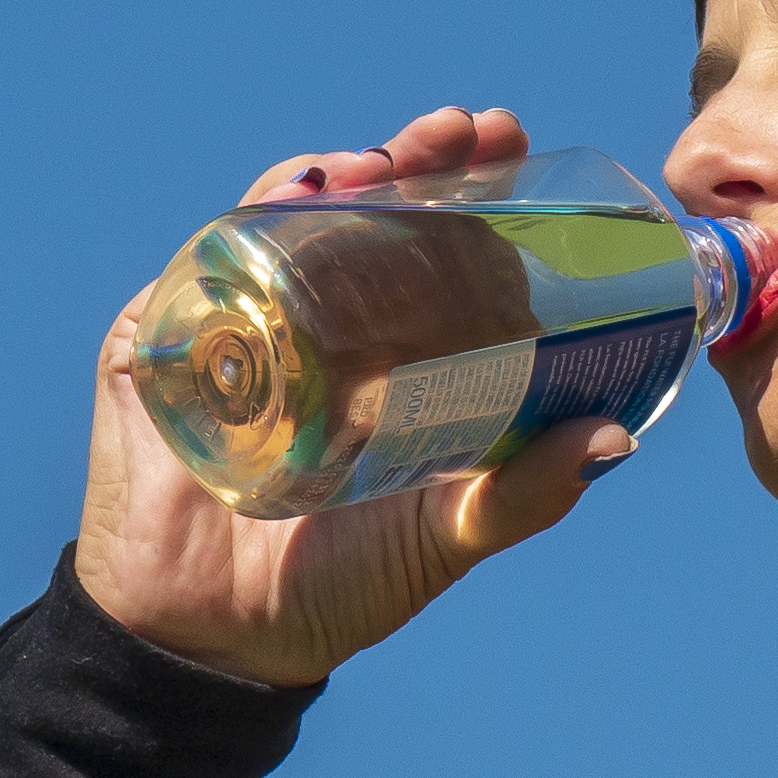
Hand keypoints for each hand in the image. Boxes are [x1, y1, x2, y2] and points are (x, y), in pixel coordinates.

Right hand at [72, 102, 622, 686]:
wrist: (218, 646)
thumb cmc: (337, 592)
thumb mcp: (445, 538)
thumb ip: (522, 494)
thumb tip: (613, 439)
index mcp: (387, 360)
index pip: (432, 252)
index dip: (472, 195)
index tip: (515, 149)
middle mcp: (316, 327)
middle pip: (368, 216)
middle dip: (417, 160)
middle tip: (467, 132)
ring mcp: (237, 324)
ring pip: (289, 221)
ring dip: (341, 175)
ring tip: (391, 160)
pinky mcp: (164, 341)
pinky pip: (207, 262)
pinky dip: (253, 223)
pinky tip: (299, 197)